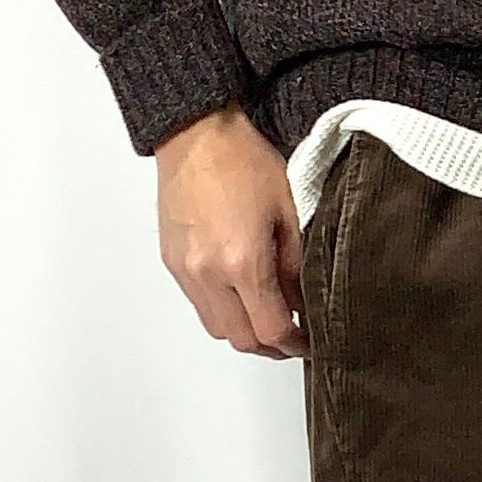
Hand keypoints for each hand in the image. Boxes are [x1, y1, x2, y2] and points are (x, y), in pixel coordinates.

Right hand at [153, 102, 309, 359]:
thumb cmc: (243, 159)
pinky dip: (221, 310)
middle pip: (241, 340)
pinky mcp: (172, 263)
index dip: (295, 344)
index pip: (271, 328)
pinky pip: (198, 304)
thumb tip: (302, 299)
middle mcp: (208, 274)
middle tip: (292, 337)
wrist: (196, 135)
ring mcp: (185, 271)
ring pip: (216, 328)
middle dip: (270, 346)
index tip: (309, 342)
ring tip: (268, 315)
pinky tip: (240, 292)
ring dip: (243, 331)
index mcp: (242, 261)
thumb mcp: (288, 207)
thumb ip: (296, 262)